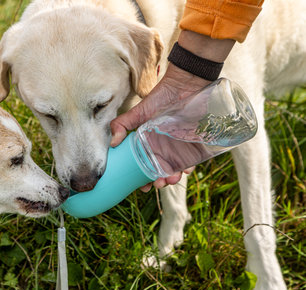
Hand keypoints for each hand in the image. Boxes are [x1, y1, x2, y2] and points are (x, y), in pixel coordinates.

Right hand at [110, 64, 209, 189]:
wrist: (185, 85)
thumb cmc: (161, 98)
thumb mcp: (138, 111)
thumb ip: (122, 125)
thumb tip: (113, 144)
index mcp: (148, 145)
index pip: (144, 166)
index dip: (142, 179)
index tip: (143, 188)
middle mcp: (163, 149)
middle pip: (160, 171)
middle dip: (159, 181)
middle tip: (158, 183)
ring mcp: (179, 147)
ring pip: (176, 169)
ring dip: (173, 177)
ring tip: (171, 178)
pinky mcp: (194, 144)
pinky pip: (193, 160)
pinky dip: (190, 167)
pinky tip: (187, 169)